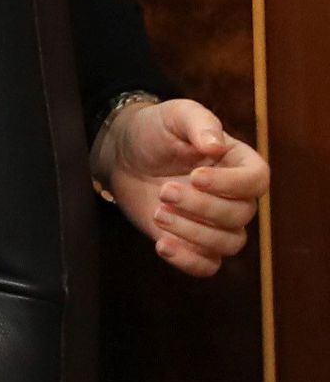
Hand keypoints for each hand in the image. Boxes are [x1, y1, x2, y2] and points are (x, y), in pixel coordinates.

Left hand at [93, 97, 268, 277]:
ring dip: (194, 234)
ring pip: (228, 244)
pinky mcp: (193, 243)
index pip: (257, 180)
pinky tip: (161, 244)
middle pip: (240, 215)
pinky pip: (208, 266)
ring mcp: (216, 223)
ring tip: (159, 213)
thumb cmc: (155, 130)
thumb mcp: (175, 115)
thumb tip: (216, 145)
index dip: (230, 184)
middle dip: (202, 207)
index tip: (195, 176)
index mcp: (239, 162)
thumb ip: (198, 122)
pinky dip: (188, 261)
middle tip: (165, 191)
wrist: (124, 155)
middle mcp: (235, 196)